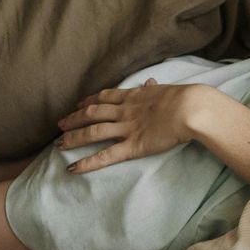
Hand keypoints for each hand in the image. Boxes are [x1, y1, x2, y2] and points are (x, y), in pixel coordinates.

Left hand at [57, 80, 199, 173]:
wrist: (190, 109)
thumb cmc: (184, 98)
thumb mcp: (164, 89)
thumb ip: (153, 88)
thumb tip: (150, 81)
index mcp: (132, 96)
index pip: (104, 97)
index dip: (88, 101)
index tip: (78, 105)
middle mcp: (124, 111)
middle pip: (92, 114)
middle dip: (74, 119)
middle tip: (59, 124)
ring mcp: (126, 129)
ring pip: (93, 132)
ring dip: (74, 138)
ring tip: (59, 144)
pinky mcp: (132, 147)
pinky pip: (105, 156)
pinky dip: (87, 163)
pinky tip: (73, 168)